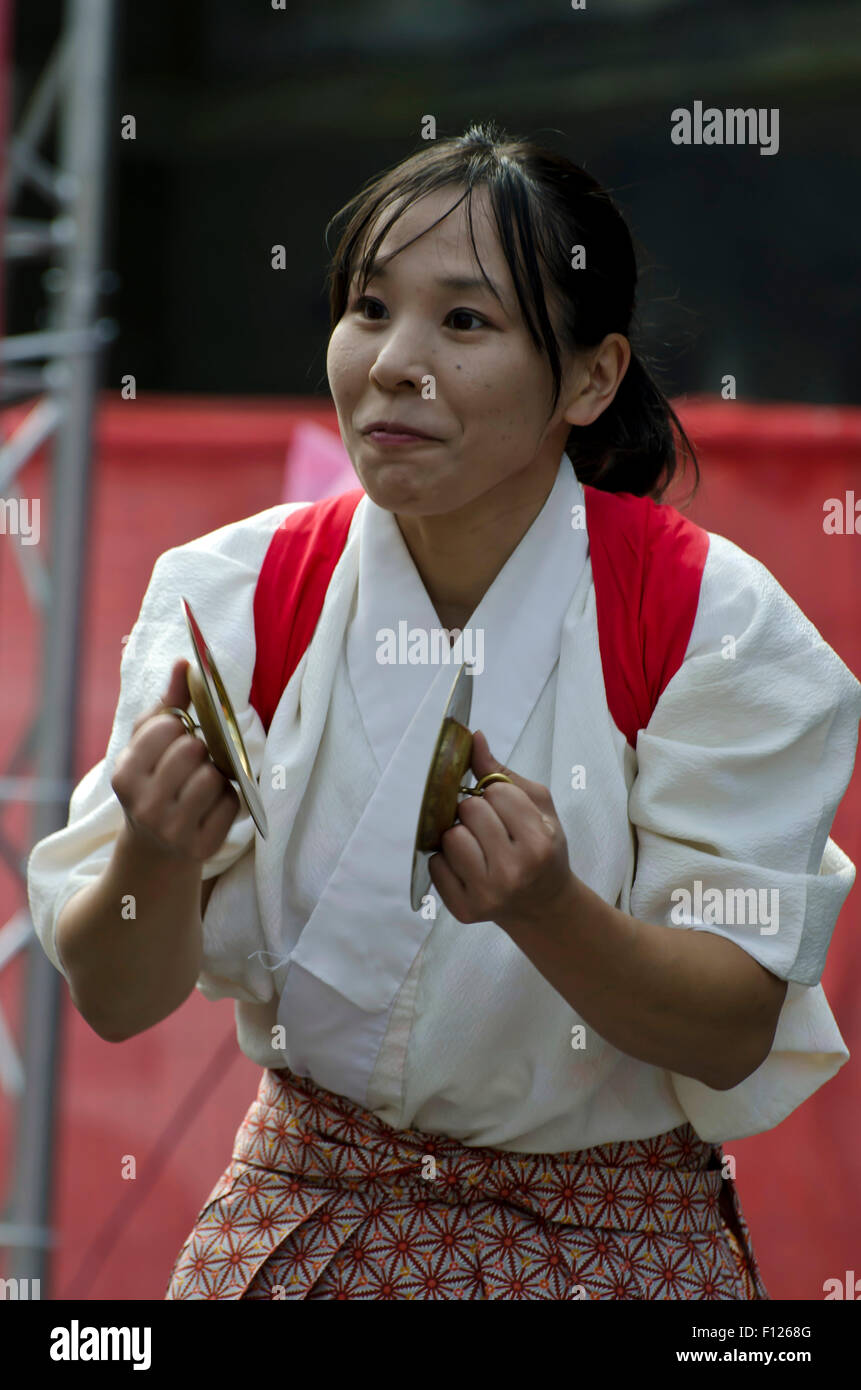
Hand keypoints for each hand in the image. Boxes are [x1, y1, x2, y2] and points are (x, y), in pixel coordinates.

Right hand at [110, 658, 239, 862]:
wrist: (155, 850)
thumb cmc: (154, 783)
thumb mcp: (148, 746)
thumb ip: (167, 703)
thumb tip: (185, 662)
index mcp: (124, 775)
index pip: (167, 726)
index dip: (180, 725)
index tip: (177, 736)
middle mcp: (144, 806)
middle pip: (193, 750)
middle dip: (200, 748)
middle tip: (193, 759)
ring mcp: (172, 830)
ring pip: (214, 777)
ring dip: (216, 773)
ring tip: (202, 781)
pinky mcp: (202, 847)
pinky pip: (231, 803)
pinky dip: (229, 798)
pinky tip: (212, 804)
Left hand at [428, 729, 572, 933]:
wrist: (542, 905)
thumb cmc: (543, 850)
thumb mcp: (538, 808)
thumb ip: (503, 774)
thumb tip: (474, 738)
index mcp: (538, 843)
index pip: (497, 792)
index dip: (497, 795)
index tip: (506, 809)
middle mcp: (513, 871)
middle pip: (469, 811)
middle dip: (476, 812)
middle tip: (491, 827)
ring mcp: (487, 893)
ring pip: (449, 837)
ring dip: (459, 834)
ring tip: (479, 845)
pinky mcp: (464, 909)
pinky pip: (435, 864)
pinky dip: (446, 859)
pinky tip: (467, 864)